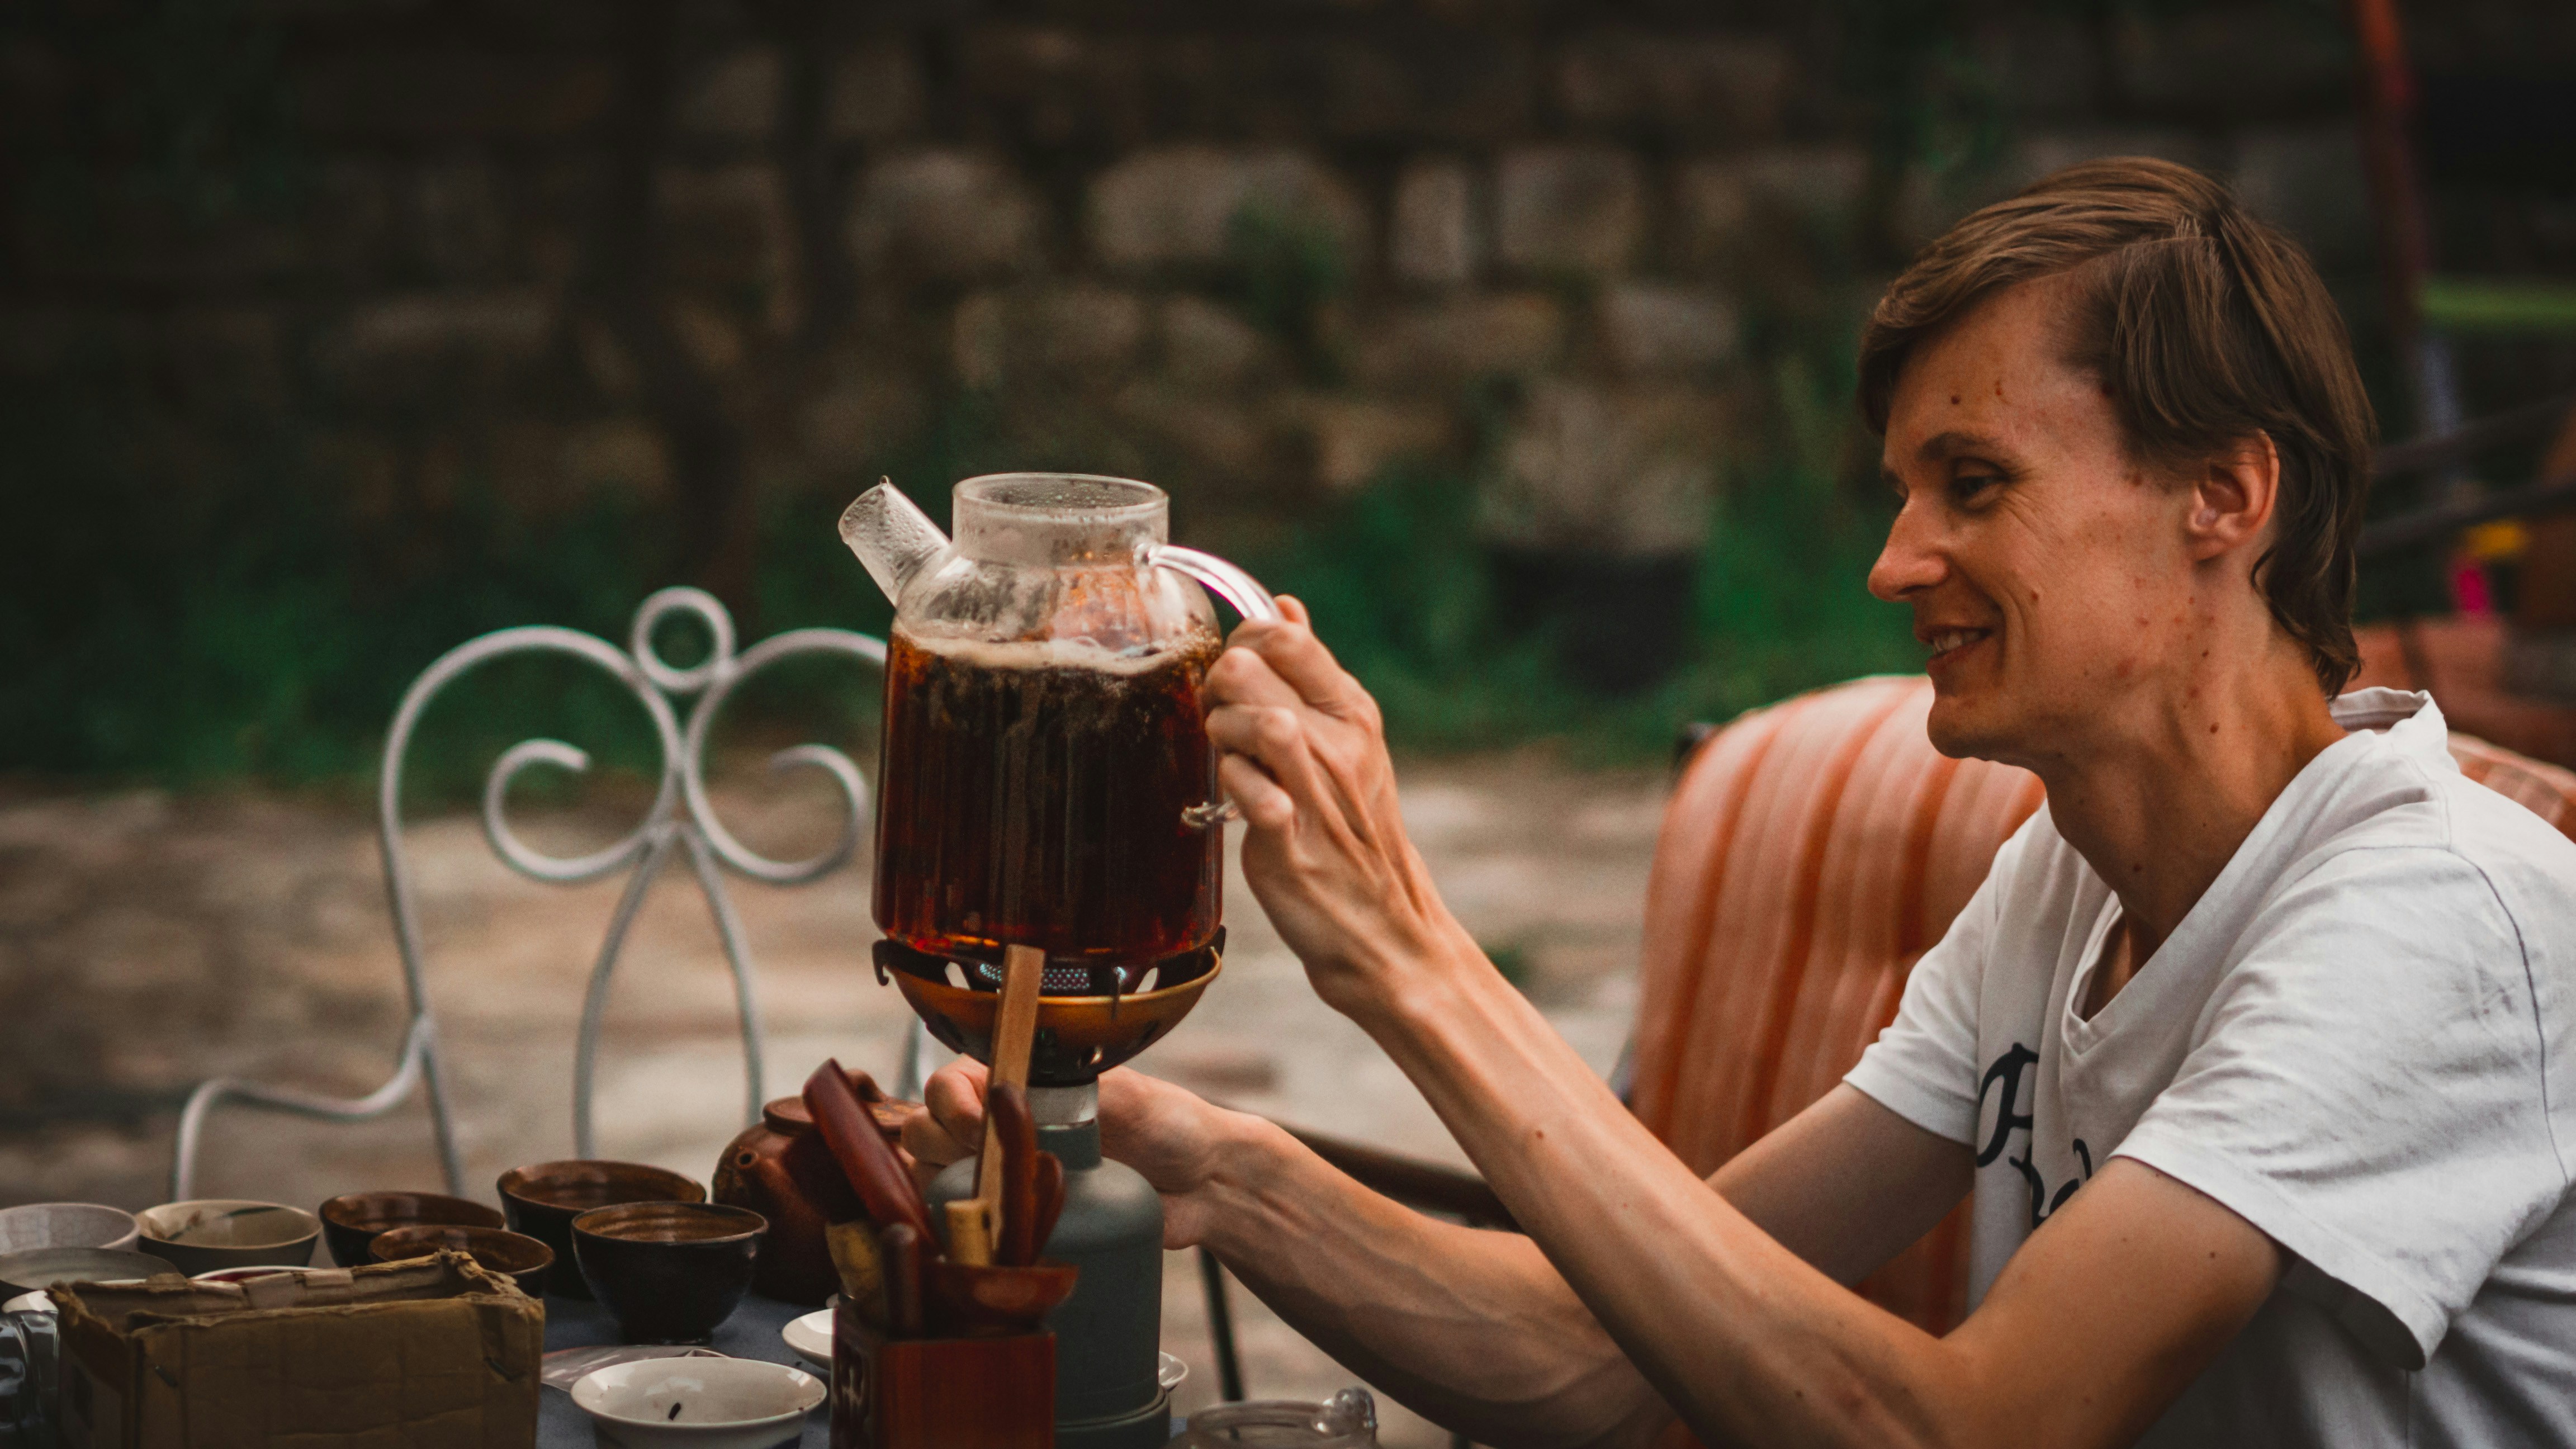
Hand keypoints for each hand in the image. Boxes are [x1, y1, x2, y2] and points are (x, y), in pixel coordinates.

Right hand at [901, 1056, 1249, 1247]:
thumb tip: (1007, 1096)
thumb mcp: (1121, 1094)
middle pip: (925, 1131)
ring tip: (994, 1200)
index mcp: (1018, 1082)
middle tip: (992, 1165)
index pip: (947, 1086)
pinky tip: (985, 1236)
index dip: (950, 1105)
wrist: (1203, 1184)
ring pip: (932, 1178)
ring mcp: (1001, 1175)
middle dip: (943, 1145)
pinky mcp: (1013, 1222)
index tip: (976, 1124)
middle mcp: (997, 1125)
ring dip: (947, 1189)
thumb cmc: (1167, 1125)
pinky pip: (963, 1227)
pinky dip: (960, 1231)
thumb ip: (1066, 1091)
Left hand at [1206, 597, 1475, 1021]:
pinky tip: (1237, 800)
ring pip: (1255, 720)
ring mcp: (1318, 789)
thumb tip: (1287, 606)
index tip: (1237, 677)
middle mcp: (1339, 742)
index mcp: (1351, 711)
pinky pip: (1252, 791)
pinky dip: (1234, 788)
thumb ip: (1310, 673)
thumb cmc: (1351, 827)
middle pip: (1251, 667)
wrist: (1382, 922)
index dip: (1242, 643)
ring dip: (1221, 734)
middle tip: (1220, 720)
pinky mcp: (1290, 838)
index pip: (1284, 635)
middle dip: (1218, 686)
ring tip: (1228, 758)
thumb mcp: (1345, 737)